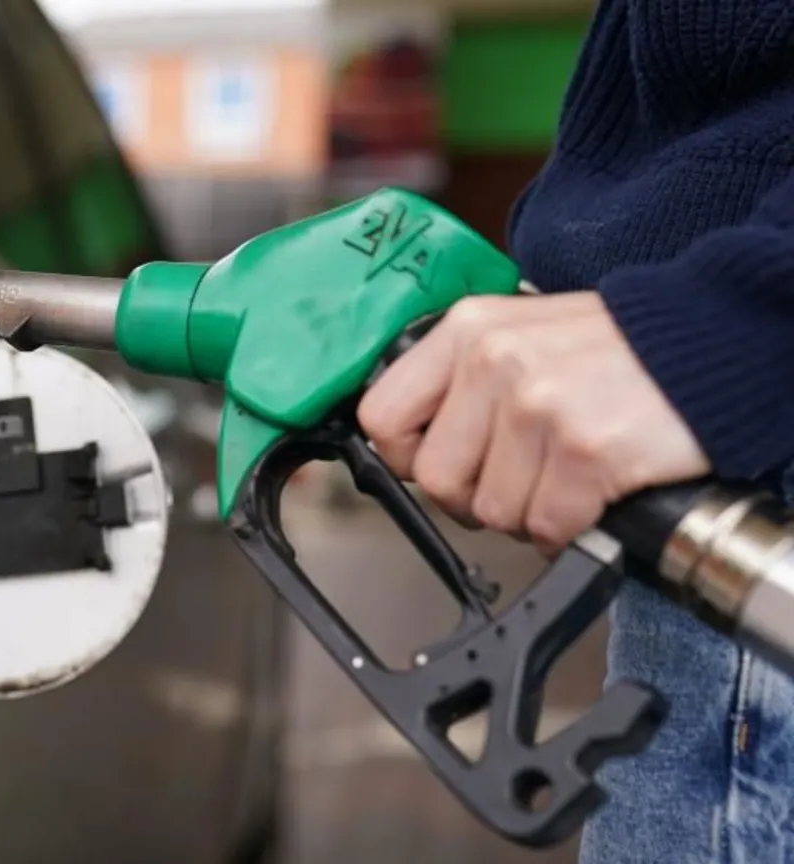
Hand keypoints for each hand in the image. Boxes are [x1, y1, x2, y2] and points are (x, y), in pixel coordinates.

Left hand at [357, 291, 709, 556]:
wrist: (712, 341)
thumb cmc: (615, 348)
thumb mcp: (520, 333)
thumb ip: (461, 379)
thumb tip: (408, 444)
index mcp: (467, 330)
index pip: (381, 417)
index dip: (407, 456)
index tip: (438, 461)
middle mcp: (494, 362)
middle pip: (436, 478)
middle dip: (474, 496)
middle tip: (517, 478)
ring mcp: (538, 406)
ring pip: (491, 511)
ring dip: (528, 512)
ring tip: (562, 476)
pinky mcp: (584, 450)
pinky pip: (546, 526)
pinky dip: (568, 526)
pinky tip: (590, 493)